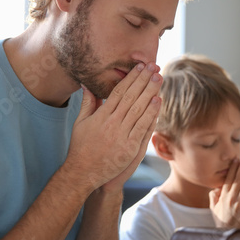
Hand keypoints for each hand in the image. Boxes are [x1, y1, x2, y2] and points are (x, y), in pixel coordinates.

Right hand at [64, 62, 161, 194]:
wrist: (83, 173)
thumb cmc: (80, 147)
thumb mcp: (80, 123)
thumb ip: (87, 103)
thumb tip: (87, 84)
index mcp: (101, 115)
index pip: (118, 91)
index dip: (130, 78)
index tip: (139, 67)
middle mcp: (111, 123)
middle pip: (131, 97)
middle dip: (143, 80)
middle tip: (153, 67)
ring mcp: (121, 135)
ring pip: (138, 109)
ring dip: (150, 92)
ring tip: (159, 78)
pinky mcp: (129, 148)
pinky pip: (142, 127)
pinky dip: (151, 114)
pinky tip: (157, 101)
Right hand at [209, 154, 239, 227]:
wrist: (232, 238)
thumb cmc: (223, 223)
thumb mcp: (214, 210)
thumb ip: (213, 197)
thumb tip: (216, 187)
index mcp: (222, 198)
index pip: (228, 179)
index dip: (233, 168)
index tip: (236, 159)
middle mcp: (231, 200)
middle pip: (238, 179)